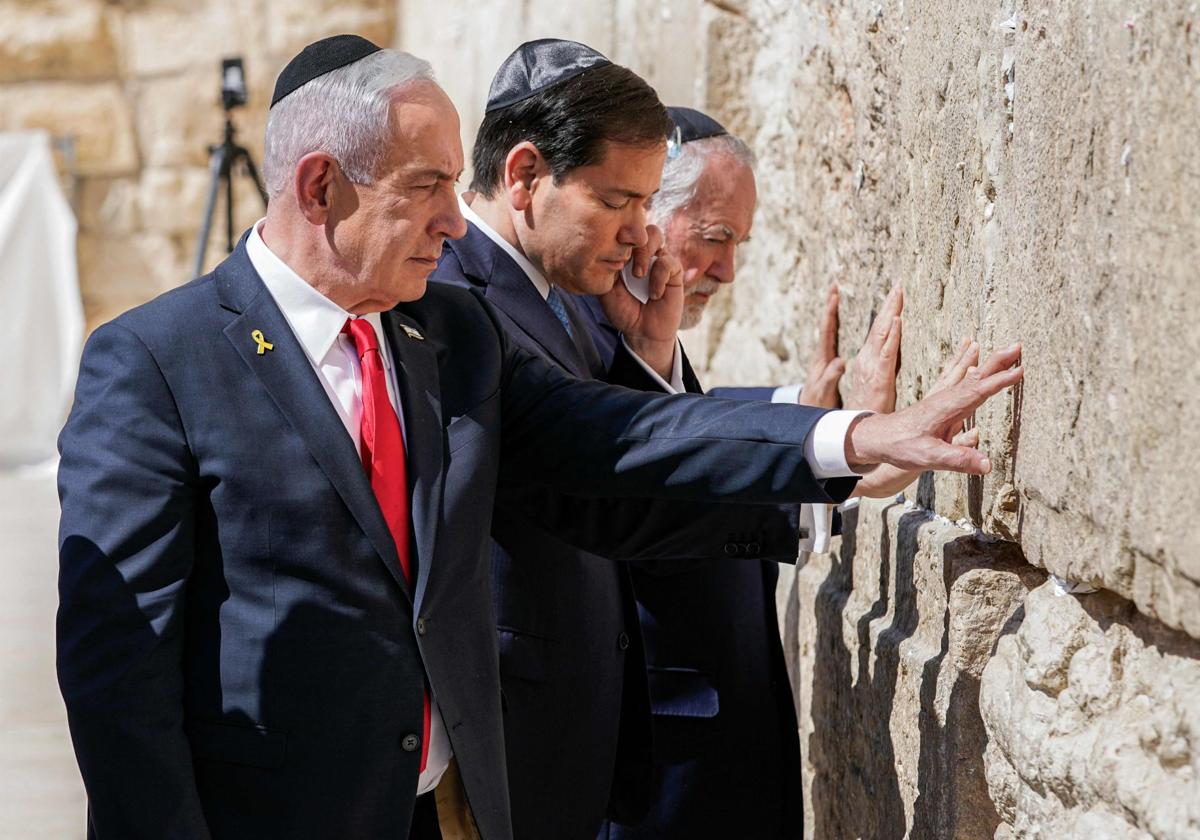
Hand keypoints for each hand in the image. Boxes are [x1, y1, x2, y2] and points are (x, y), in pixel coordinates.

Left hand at [600, 224, 683, 377]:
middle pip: (639, 225)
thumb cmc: (623, 310)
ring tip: (638, 276)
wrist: (641, 331)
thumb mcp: (606, 290)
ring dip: (644, 253)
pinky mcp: (674, 273)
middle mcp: (642, 253)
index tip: (608, 247)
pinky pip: (668, 262)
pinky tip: (654, 294)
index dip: (617, 233)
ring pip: (654, 235)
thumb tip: (604, 249)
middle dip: (631, 240)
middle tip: (625, 263)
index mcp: (625, 253)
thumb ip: (606, 269)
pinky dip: (659, 277)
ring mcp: (658, 260)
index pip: (622, 230)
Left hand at [797, 284, 844, 408]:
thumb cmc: (817, 401)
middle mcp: (821, 352)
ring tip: (837, 293)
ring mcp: (823, 354)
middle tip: (835, 284)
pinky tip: (839, 316)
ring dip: (832, 310)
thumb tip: (840, 361)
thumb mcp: (825, 391)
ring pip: (829, 328)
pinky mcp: (827, 358)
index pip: (826, 330)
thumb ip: (831, 377)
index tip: (835, 295)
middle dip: (830, 304)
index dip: (830, 312)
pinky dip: (835, 322)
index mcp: (821, 357)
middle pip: (826, 323)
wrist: (809, 409)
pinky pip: (832, 335)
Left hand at [844, 343, 1022, 474]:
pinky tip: (977, 365)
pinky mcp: (941, 403)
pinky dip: (974, 370)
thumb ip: (958, 460)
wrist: (877, 437)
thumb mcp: (929, 457)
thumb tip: (987, 465)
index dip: (999, 381)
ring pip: (971, 376)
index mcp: (946, 408)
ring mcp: (943, 399)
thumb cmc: (900, 446)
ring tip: (1007, 350)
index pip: (977, 391)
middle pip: (977, 376)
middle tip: (1019, 345)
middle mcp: (946, 399)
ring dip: (990, 363)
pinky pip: (962, 381)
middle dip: (998, 361)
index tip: (1019, 370)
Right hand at [846, 284, 902, 412]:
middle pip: (879, 326)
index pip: (878, 329)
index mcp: (867, 360)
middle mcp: (866, 359)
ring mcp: (870, 367)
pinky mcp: (878, 379)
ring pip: (882, 333)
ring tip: (898, 292)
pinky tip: (897, 320)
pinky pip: (886, 354)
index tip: (897, 290)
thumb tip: (887, 353)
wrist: (849, 433)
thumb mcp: (873, 387)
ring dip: (890, 311)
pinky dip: (891, 335)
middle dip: (888, 303)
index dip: (887, 309)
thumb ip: (881, 368)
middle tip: (899, 283)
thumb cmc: (864, 411)